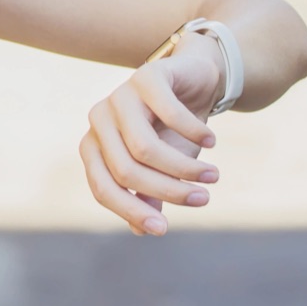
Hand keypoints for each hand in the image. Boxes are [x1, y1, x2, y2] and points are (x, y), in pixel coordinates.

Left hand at [78, 32, 224, 235]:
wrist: (195, 81)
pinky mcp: (146, 75)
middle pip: (126, 171)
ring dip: (185, 167)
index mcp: (94, 146)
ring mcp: (120, 95)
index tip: (163, 229)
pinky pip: (169, 114)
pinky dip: (194, 132)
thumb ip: (149, 196)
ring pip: (145, 148)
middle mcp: (99, 120)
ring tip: (213, 176)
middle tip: (203, 199)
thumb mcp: (163, 169)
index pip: (103, 188)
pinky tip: (211, 141)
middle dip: (169, 190)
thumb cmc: (173, 131)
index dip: (131, 211)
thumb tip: (141, 230)